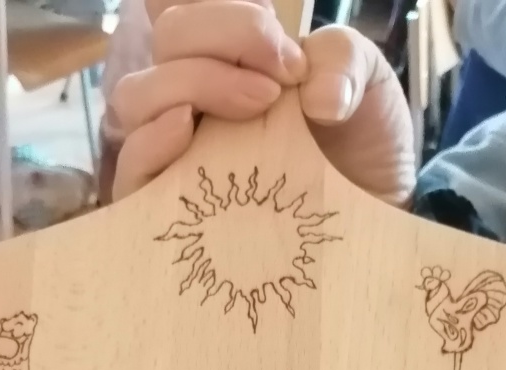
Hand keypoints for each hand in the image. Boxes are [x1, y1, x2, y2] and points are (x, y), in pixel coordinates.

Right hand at [111, 0, 414, 207]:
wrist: (374, 213)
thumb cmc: (362, 146)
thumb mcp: (368, 84)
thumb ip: (343, 60)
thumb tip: (315, 97)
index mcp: (227, 52)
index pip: (181, 4)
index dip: (219, 8)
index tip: (283, 44)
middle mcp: (191, 95)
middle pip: (166, 40)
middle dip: (224, 38)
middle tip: (284, 77)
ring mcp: (175, 151)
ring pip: (134, 98)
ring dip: (191, 83)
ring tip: (256, 104)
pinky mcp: (171, 208)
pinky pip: (131, 169)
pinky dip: (150, 142)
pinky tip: (186, 129)